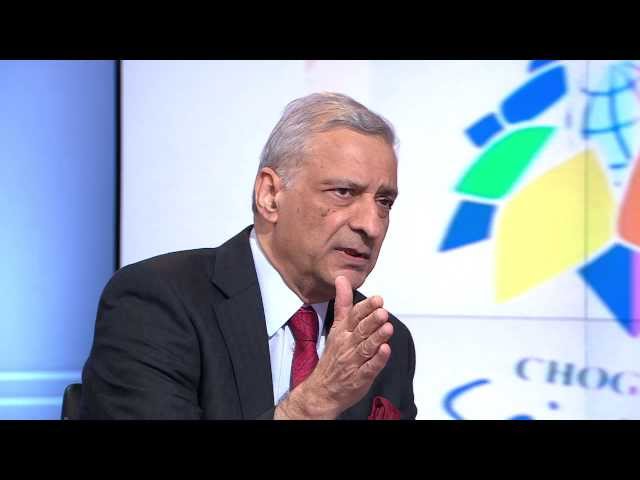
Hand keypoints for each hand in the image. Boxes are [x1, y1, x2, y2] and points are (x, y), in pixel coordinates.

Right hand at [275, 275, 392, 418]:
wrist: (322, 390)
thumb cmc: (333, 356)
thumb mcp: (336, 327)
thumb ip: (343, 304)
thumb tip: (342, 279)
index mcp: (342, 331)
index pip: (354, 316)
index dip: (366, 308)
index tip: (377, 300)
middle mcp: (347, 345)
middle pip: (361, 330)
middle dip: (372, 321)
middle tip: (382, 311)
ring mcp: (354, 362)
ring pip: (366, 347)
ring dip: (377, 337)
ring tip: (387, 327)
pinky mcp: (360, 377)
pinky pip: (370, 368)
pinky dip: (377, 359)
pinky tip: (385, 351)